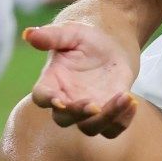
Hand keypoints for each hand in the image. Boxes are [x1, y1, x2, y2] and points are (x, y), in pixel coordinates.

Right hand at [24, 23, 137, 137]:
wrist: (110, 43)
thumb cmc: (85, 37)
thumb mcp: (70, 32)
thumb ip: (51, 36)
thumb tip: (28, 34)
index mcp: (51, 82)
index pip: (42, 96)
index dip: (48, 100)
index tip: (58, 100)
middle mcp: (67, 100)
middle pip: (64, 119)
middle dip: (78, 114)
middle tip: (94, 105)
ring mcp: (88, 109)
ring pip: (91, 128)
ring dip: (106, 118)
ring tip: (124, 98)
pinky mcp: (109, 113)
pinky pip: (114, 127)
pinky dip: (123, 119)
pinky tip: (132, 102)